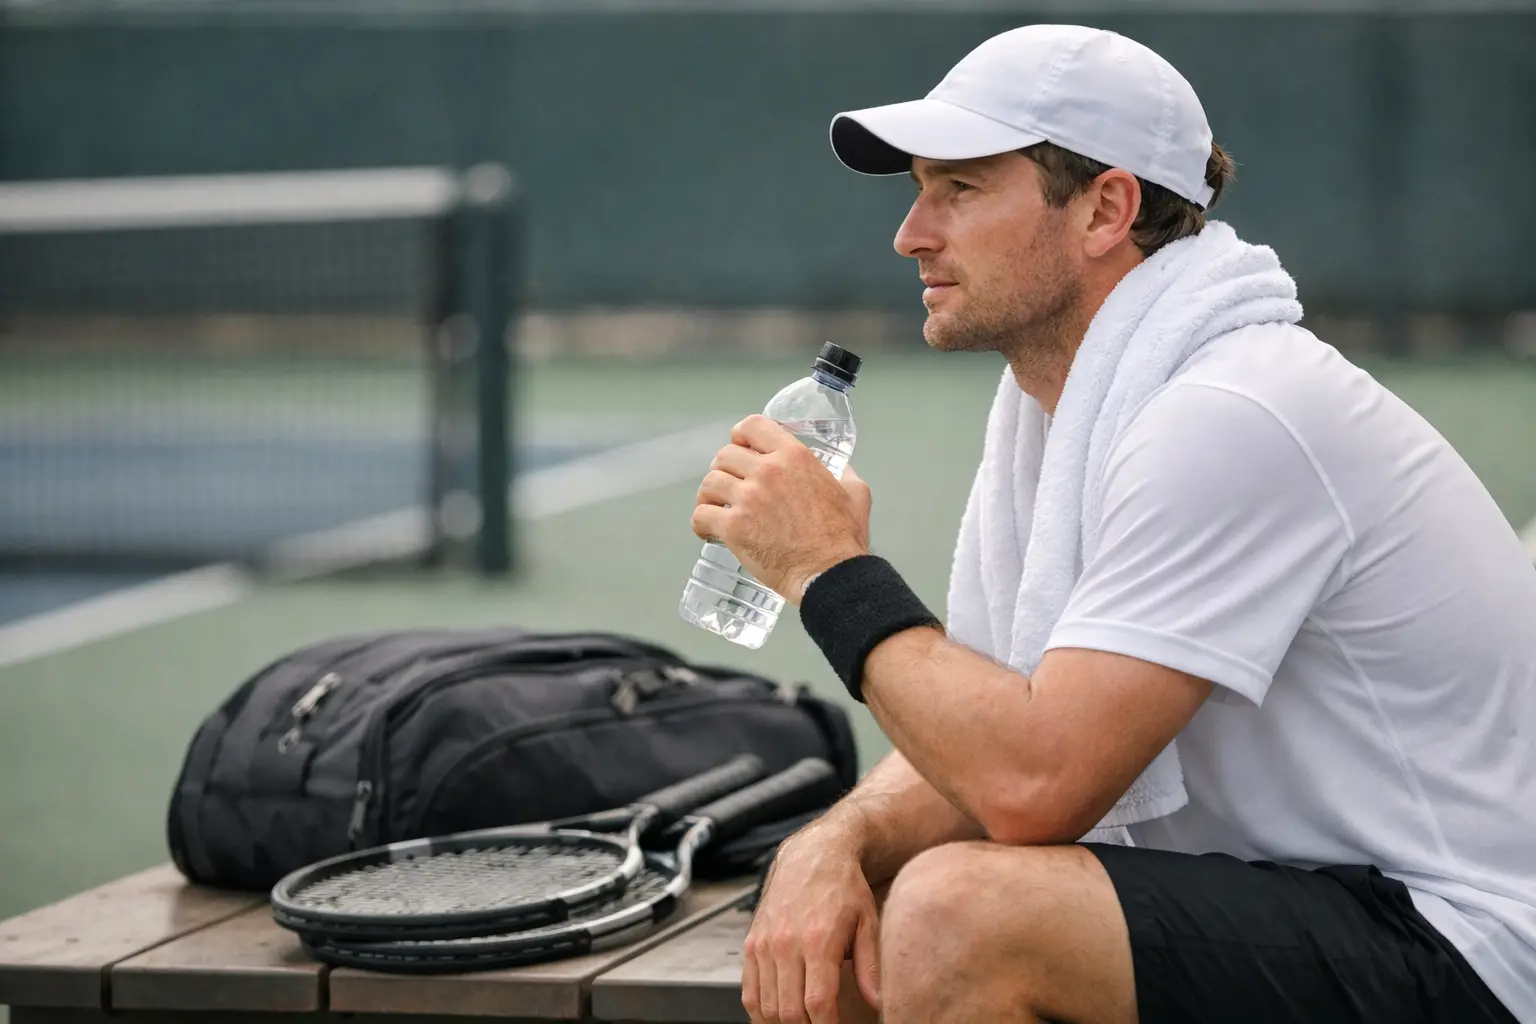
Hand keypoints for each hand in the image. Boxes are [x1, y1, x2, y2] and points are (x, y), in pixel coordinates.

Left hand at [691, 415, 871, 602]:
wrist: (830, 573)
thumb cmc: (843, 538)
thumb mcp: (855, 493)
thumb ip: (846, 474)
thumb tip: (843, 470)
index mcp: (794, 457)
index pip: (752, 426)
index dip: (740, 436)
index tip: (739, 448)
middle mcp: (768, 471)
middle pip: (725, 455)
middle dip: (724, 470)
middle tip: (729, 487)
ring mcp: (748, 499)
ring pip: (709, 483)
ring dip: (709, 495)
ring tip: (715, 508)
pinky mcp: (734, 527)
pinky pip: (701, 515)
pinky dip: (700, 523)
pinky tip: (708, 530)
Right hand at [742, 823, 880, 1023]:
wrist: (812, 853)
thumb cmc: (843, 886)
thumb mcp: (867, 921)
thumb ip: (871, 965)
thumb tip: (879, 1002)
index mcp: (819, 941)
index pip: (817, 1004)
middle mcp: (786, 944)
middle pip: (789, 1012)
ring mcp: (764, 944)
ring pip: (765, 1006)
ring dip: (782, 1023)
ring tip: (802, 1023)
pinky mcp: (751, 942)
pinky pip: (748, 990)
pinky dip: (759, 1010)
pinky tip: (776, 1014)